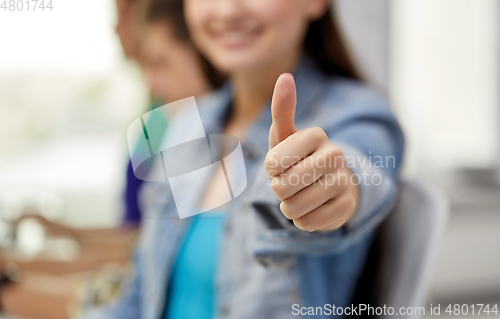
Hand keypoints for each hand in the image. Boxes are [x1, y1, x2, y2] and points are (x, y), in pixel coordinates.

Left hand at [264, 74, 358, 231]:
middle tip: (290, 183)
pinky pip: (309, 223)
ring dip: (289, 207)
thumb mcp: (285, 137)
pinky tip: (313, 209)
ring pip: (294, 208)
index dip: (271, 170)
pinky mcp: (348, 207)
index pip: (273, 163)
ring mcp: (344, 181)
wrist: (330, 186)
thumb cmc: (299, 159)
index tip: (281, 164)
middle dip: (279, 190)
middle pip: (282, 187)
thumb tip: (285, 76)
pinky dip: (304, 221)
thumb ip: (282, 109)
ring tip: (299, 196)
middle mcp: (335, 154)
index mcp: (317, 134)